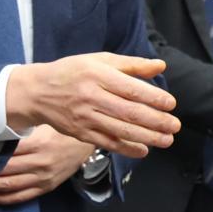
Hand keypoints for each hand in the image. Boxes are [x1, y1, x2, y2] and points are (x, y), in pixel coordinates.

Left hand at [0, 125, 93, 205]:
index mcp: (38, 144)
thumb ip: (21, 124)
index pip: (1, 153)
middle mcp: (40, 164)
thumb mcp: (44, 120)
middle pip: (0, 172)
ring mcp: (43, 178)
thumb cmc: (64, 128)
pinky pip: (20, 197)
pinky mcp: (46, 186)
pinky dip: (0, 198)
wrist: (89, 142)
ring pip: (7, 186)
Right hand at [5, 53, 178, 157]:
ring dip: (147, 137)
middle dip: (156, 121)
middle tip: (175, 125)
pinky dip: (126, 148)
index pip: (130, 88)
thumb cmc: (73, 72)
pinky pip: (107, 143)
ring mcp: (85, 117)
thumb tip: (160, 66)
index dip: (153, 97)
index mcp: (97, 75)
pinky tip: (143, 150)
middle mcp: (91, 96)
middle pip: (128, 112)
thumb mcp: (100, 60)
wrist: (37, 92)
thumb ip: (131, 64)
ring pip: (120, 130)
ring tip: (166, 140)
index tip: (171, 104)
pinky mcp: (80, 133)